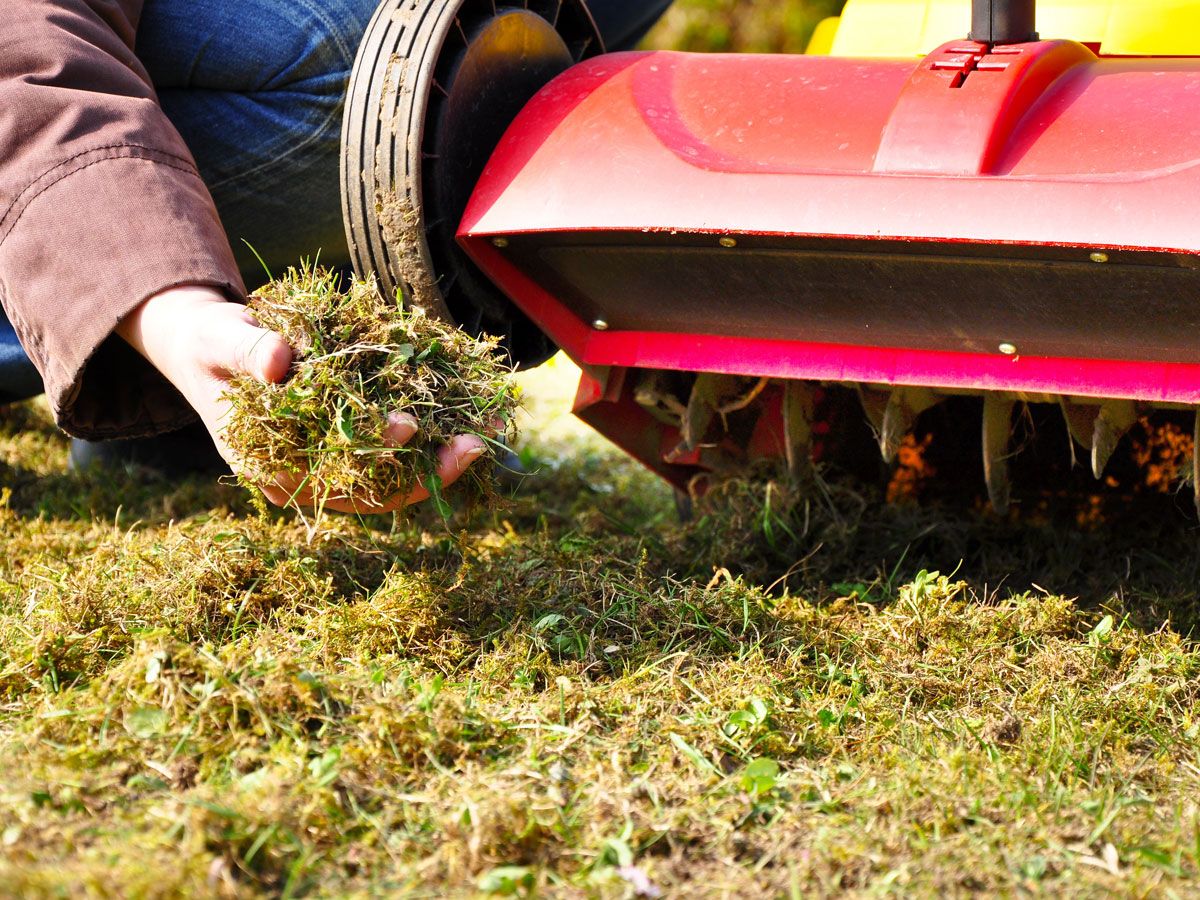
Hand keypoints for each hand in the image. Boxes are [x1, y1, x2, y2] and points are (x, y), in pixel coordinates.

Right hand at [116, 285, 484, 511]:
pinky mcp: (353, 440)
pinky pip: (400, 447)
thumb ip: (248, 352)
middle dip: (431, 470)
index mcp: (273, 472)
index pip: (332, 480)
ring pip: (397, 475)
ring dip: (445, 457)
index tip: (410, 426)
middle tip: (476, 443)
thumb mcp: (220, 341)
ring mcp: (334, 463)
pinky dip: (438, 434)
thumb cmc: (211, 345)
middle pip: (378, 491)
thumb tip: (280, 362)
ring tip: (490, 431)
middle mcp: (310, 479)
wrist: (210, 346)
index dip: (375, 460)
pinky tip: (474, 415)